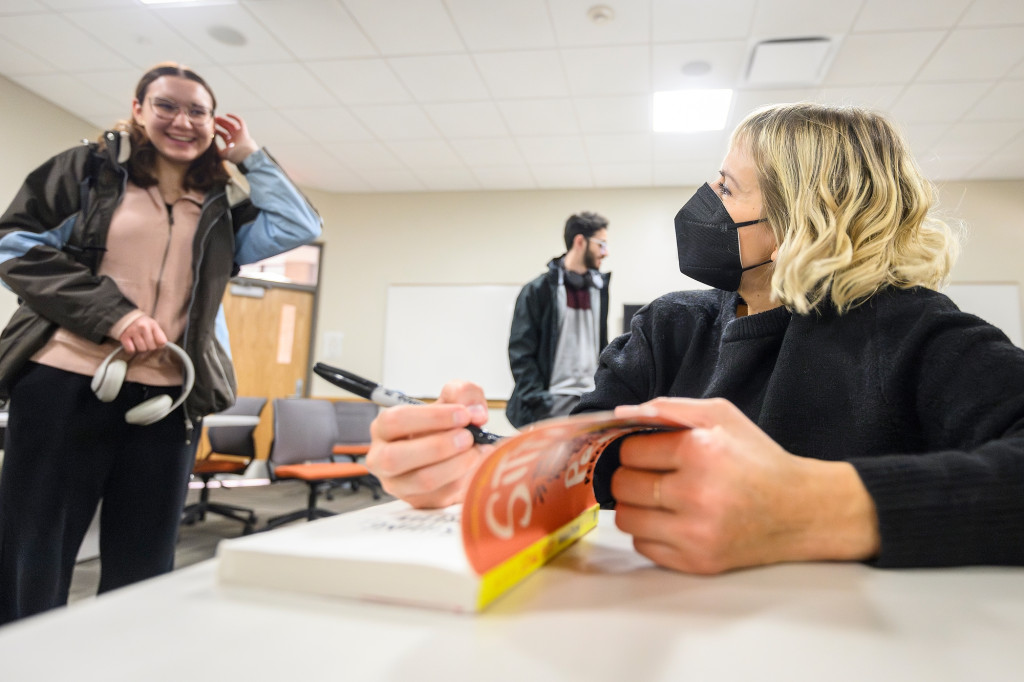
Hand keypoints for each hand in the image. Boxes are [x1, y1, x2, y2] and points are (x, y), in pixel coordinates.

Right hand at [119, 314, 167, 353]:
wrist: (125, 317)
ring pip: (142, 349)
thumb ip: (159, 335)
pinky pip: (131, 350)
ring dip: (141, 348)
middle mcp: (143, 327)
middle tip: (146, 341)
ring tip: (138, 341)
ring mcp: (133, 331)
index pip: (162, 341)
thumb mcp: (153, 326)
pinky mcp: (124, 336)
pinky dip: (131, 349)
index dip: (160, 345)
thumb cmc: (142, 324)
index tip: (156, 343)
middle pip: (152, 347)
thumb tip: (161, 346)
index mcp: (153, 324)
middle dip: (150, 347)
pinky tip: (131, 343)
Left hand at [214, 113, 258, 164]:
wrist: (245, 155)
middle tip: (213, 120)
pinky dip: (234, 117)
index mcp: (231, 143)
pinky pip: (240, 121)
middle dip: (220, 124)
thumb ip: (216, 150)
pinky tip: (227, 114)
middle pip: (227, 128)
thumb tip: (210, 144)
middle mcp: (235, 137)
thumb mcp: (222, 154)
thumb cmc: (235, 156)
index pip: (223, 135)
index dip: (217, 131)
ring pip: (231, 124)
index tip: (211, 128)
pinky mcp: (244, 130)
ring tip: (217, 118)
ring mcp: (239, 134)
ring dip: (224, 120)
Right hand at [367, 381, 495, 508]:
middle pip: (396, 457)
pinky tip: (477, 466)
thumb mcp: (453, 400)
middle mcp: (382, 459)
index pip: (395, 421)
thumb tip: (475, 412)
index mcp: (384, 428)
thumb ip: (464, 393)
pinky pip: (440, 496)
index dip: (432, 417)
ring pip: (421, 480)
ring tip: (476, 451)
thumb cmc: (445, 426)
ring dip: (455, 464)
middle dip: (439, 446)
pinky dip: (464, 480)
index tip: (463, 415)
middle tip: (467, 437)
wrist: (454, 454)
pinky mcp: (418, 502)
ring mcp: (398, 485)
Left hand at [610, 398, 879, 574]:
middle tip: (651, 474)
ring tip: (658, 498)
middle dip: (631, 476)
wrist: (799, 510)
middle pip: (623, 485)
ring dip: (635, 505)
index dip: (635, 448)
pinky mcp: (696, 561)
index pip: (630, 450)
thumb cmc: (758, 460)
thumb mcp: (721, 416)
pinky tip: (671, 520)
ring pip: (626, 519)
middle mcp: (696, 494)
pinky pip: (642, 546)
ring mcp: (695, 533)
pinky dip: (649, 532)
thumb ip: (669, 408)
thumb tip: (621, 414)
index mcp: (701, 452)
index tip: (647, 451)